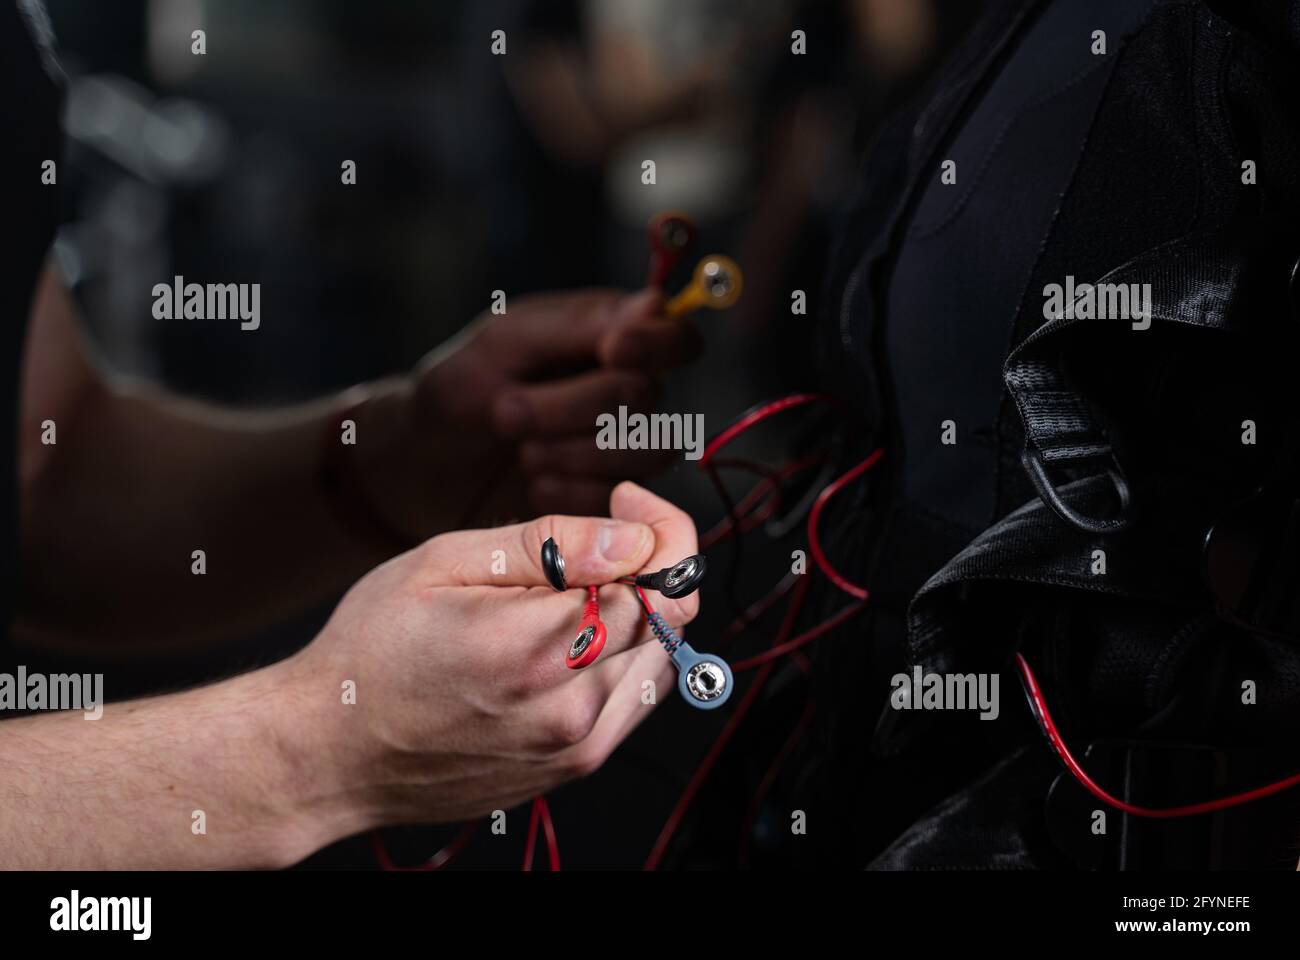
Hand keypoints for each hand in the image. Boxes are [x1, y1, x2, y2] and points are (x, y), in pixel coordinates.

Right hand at [286, 482, 698, 828]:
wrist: (329, 752)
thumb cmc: (372, 651)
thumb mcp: (444, 564)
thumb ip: (550, 546)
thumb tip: (631, 539)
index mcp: (540, 649)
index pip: (663, 583)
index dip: (660, 531)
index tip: (629, 505)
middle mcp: (571, 709)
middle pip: (669, 622)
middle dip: (648, 566)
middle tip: (597, 541)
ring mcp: (575, 748)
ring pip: (657, 662)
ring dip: (636, 617)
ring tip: (570, 596)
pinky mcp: (570, 769)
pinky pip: (632, 703)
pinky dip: (621, 661)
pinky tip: (569, 643)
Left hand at [354, 288, 701, 538]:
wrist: (425, 467)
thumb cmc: (462, 390)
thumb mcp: (505, 342)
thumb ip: (578, 325)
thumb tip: (656, 305)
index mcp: (615, 339)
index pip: (679, 339)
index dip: (657, 345)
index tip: (612, 349)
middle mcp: (631, 394)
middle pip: (649, 399)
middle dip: (572, 407)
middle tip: (506, 412)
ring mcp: (626, 451)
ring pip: (647, 454)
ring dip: (574, 454)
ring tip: (522, 452)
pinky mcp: (613, 503)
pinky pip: (622, 502)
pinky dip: (570, 493)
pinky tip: (532, 484)